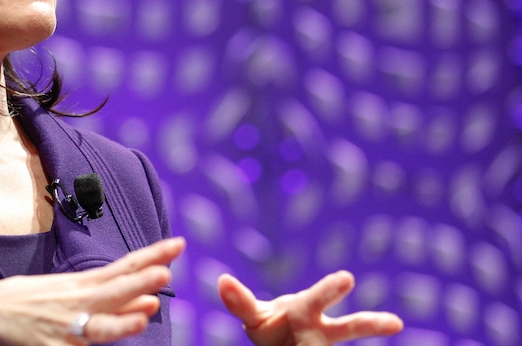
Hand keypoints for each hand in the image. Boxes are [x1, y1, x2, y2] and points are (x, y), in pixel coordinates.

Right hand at [0, 237, 184, 345]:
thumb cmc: (34, 302)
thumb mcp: (74, 294)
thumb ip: (114, 304)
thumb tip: (152, 304)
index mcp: (83, 285)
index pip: (124, 267)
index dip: (152, 256)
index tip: (178, 244)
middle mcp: (76, 302)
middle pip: (114, 290)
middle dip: (141, 281)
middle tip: (165, 271)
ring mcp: (62, 327)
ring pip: (97, 327)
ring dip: (122, 321)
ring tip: (145, 315)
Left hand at [218, 270, 402, 345]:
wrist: (285, 339)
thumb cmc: (271, 327)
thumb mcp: (253, 318)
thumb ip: (241, 303)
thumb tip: (223, 280)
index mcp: (301, 309)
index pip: (312, 299)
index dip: (329, 289)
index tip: (347, 278)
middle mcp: (319, 324)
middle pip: (330, 313)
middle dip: (336, 296)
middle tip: (349, 279)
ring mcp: (325, 340)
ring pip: (347, 330)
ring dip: (370, 325)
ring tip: (395, 322)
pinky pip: (333, 342)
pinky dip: (364, 328)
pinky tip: (388, 326)